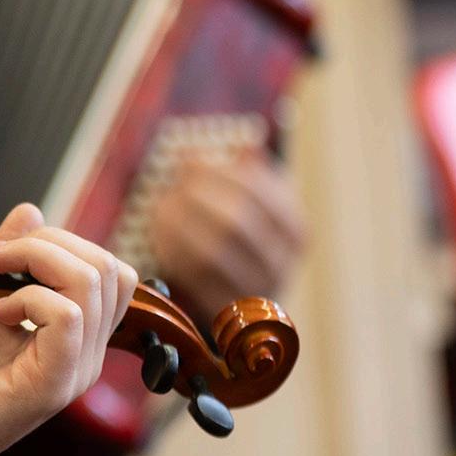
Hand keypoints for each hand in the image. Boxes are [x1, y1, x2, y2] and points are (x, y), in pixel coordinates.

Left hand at [0, 204, 136, 455]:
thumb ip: (7, 261)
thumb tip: (30, 211)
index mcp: (76, 336)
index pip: (108, 269)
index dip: (60, 242)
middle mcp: (86, 356)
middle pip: (108, 267)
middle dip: (49, 242)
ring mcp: (74, 373)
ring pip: (94, 284)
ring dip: (36, 262)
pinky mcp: (51, 387)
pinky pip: (69, 318)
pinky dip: (31, 298)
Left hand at [145, 147, 303, 319]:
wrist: (250, 301)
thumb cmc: (250, 237)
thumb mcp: (262, 204)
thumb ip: (255, 176)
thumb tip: (247, 147)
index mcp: (295, 231)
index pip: (259, 193)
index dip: (219, 172)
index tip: (190, 158)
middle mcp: (281, 263)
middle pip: (235, 223)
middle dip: (197, 197)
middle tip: (173, 182)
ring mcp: (253, 290)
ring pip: (211, 253)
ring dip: (179, 223)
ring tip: (161, 204)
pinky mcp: (224, 308)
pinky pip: (192, 278)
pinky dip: (171, 250)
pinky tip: (159, 231)